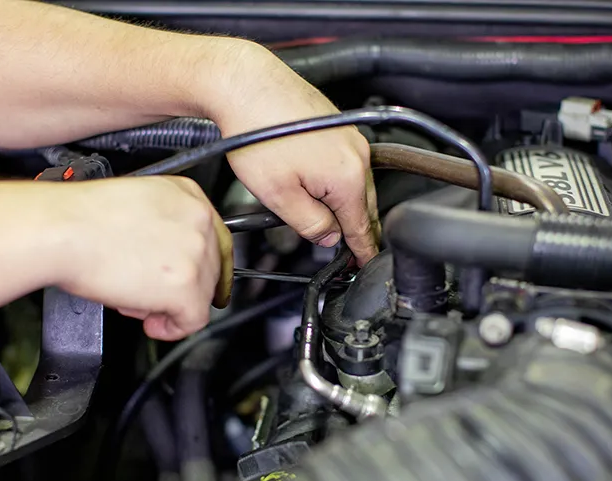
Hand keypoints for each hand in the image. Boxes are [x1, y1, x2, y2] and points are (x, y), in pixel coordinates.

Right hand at [56, 176, 232, 340]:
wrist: (62, 231)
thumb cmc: (81, 218)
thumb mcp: (137, 203)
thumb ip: (163, 224)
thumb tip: (166, 255)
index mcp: (188, 195)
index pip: (215, 238)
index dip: (203, 266)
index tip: (198, 282)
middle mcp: (199, 221)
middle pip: (211, 269)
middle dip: (182, 288)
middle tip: (152, 295)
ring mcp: (196, 254)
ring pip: (202, 296)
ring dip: (171, 307)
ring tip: (138, 303)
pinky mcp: (186, 287)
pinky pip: (192, 320)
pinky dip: (172, 329)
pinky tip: (153, 324)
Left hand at [209, 43, 379, 263]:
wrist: (245, 84)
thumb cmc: (257, 133)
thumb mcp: (279, 196)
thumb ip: (311, 224)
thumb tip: (329, 237)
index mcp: (347, 177)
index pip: (363, 227)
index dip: (363, 251)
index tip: (366, 264)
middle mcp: (357, 154)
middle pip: (364, 205)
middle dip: (358, 229)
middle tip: (351, 251)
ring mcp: (351, 137)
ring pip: (355, 183)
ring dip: (346, 203)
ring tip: (328, 219)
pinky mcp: (339, 125)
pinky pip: (347, 163)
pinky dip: (338, 179)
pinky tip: (317, 184)